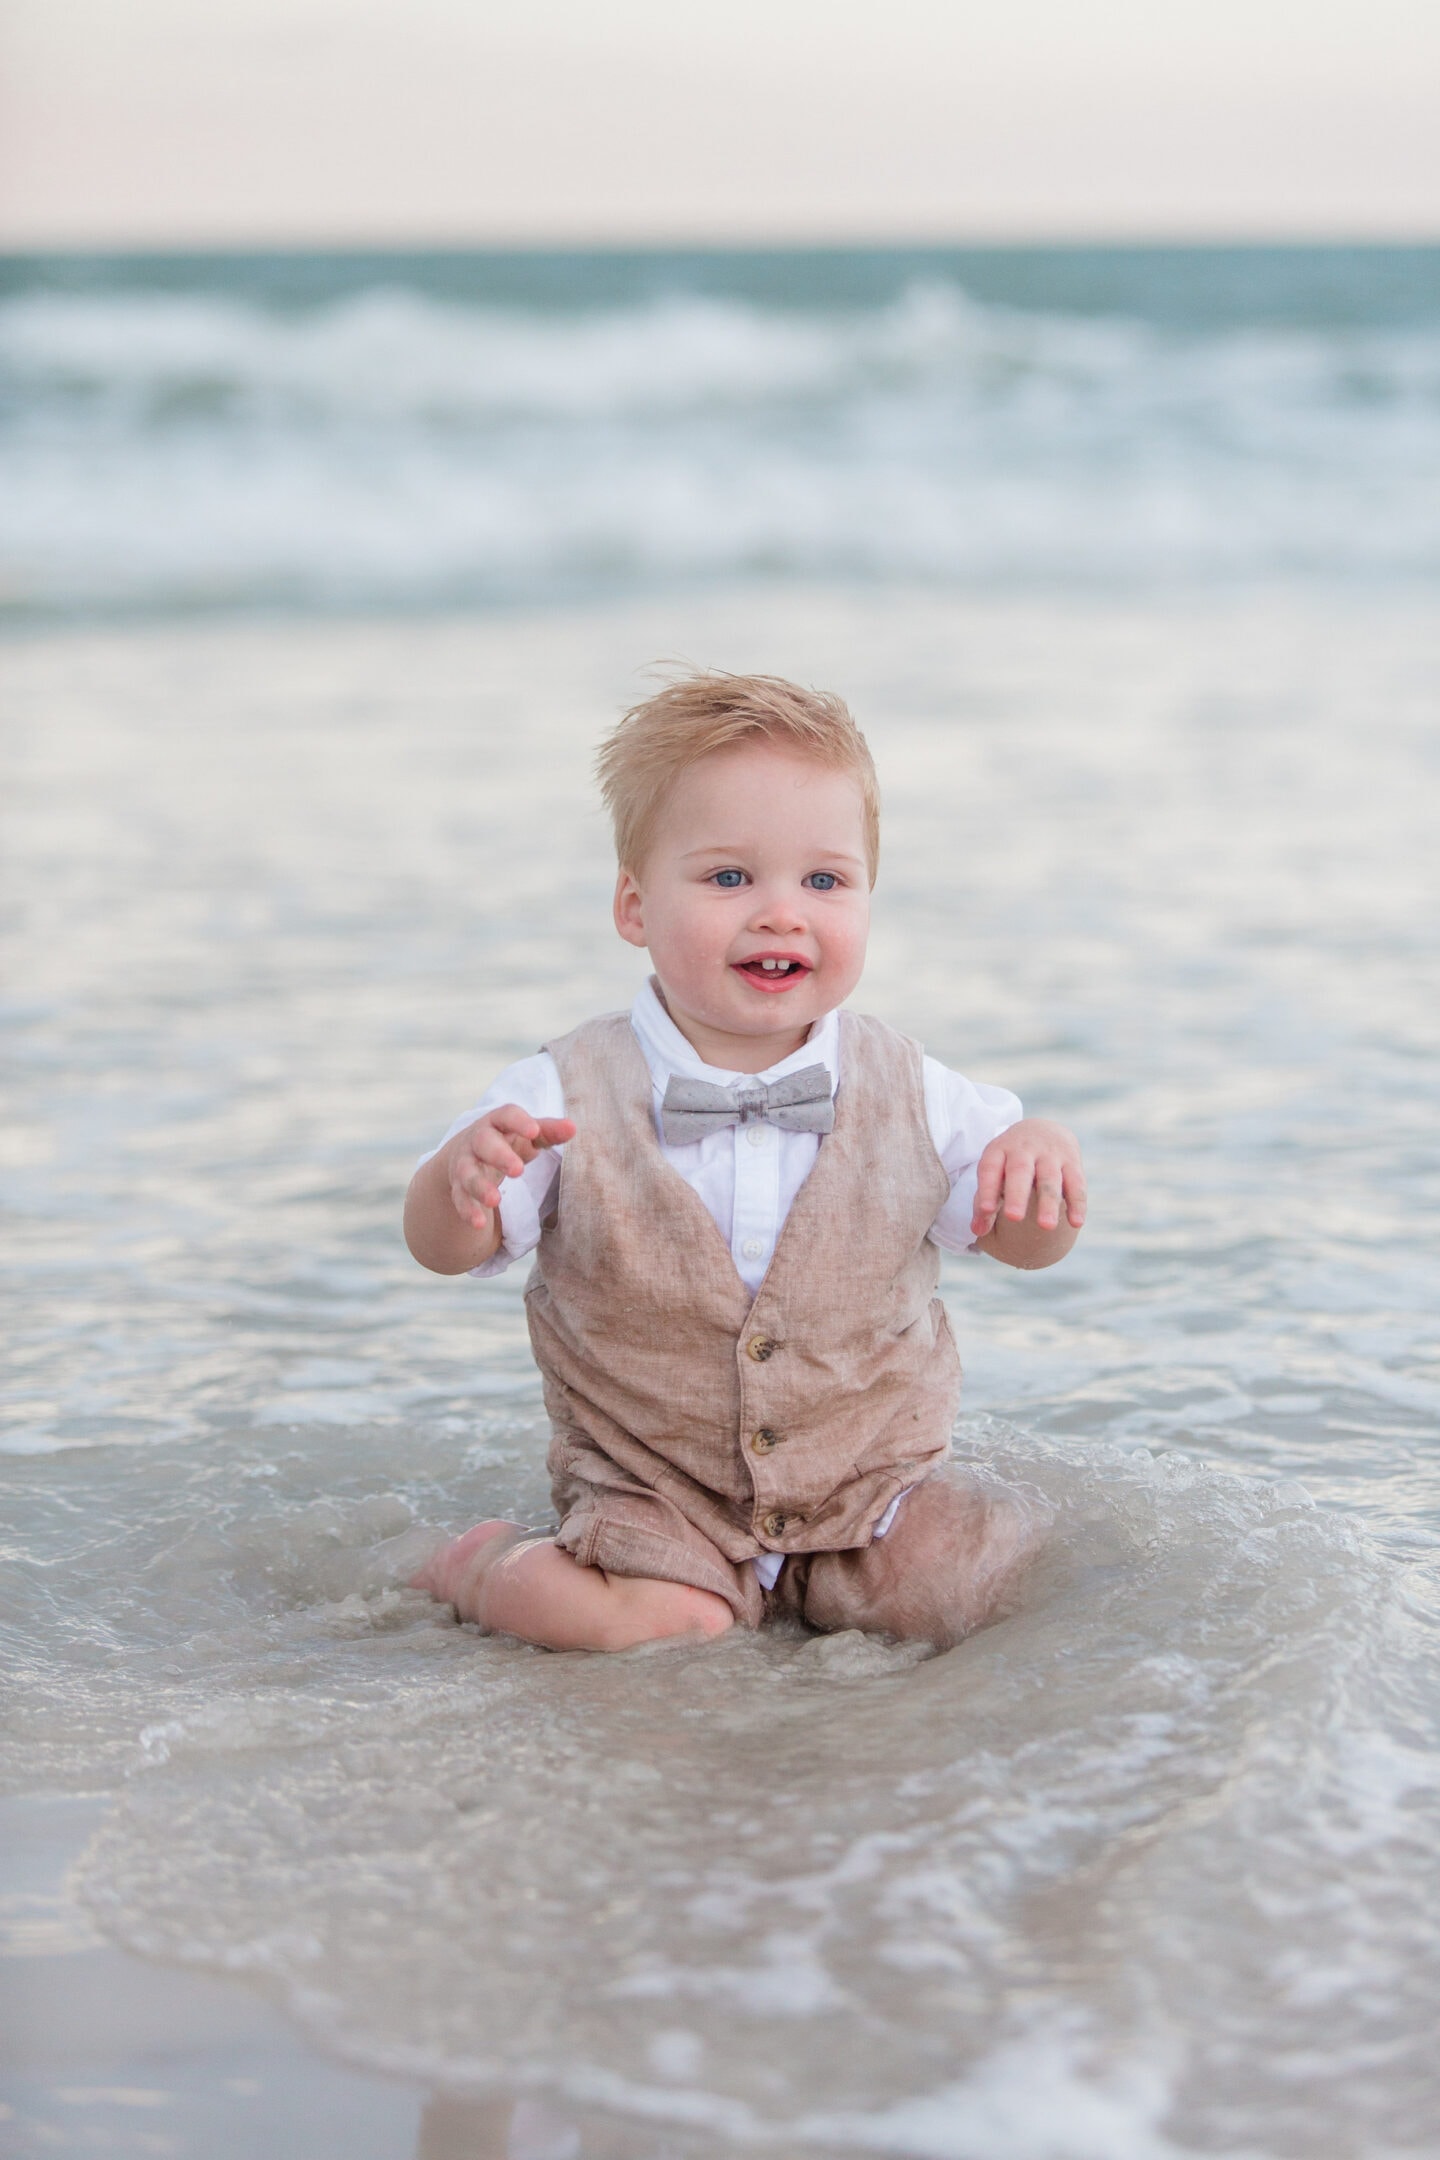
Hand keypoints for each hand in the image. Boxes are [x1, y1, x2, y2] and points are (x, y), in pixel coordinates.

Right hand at [446, 1106, 575, 1232]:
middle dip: (499, 1155)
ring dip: (480, 1187)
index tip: (534, 1130)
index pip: (506, 1115)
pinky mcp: (458, 1186)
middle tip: (518, 1170)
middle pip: (483, 1142)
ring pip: (467, 1173)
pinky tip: (479, 1222)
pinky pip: (460, 1198)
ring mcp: (465, 1163)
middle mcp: (477, 1140)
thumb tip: (572, 1128)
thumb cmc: (506, 1139)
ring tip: (494, 1200)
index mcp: (497, 1122)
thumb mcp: (527, 1134)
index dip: (519, 1122)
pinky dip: (468, 1210)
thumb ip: (549, 1131)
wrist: (465, 1151)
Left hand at [971, 1118, 1086, 1241]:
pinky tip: (1076, 1223)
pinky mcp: (1072, 1161)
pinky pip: (1076, 1184)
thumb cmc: (1010, 1161)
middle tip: (1013, 1217)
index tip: (985, 1211)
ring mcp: (1050, 1154)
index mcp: (999, 1150)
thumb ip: (985, 1200)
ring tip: (1047, 1227)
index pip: (990, 1169)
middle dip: (1017, 1194)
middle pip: (1020, 1170)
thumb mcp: (994, 1171)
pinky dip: (1077, 1203)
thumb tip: (977, 1231)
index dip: (987, 1189)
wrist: (1042, 1130)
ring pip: (1050, 1179)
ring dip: (1048, 1203)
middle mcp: (1024, 1149)